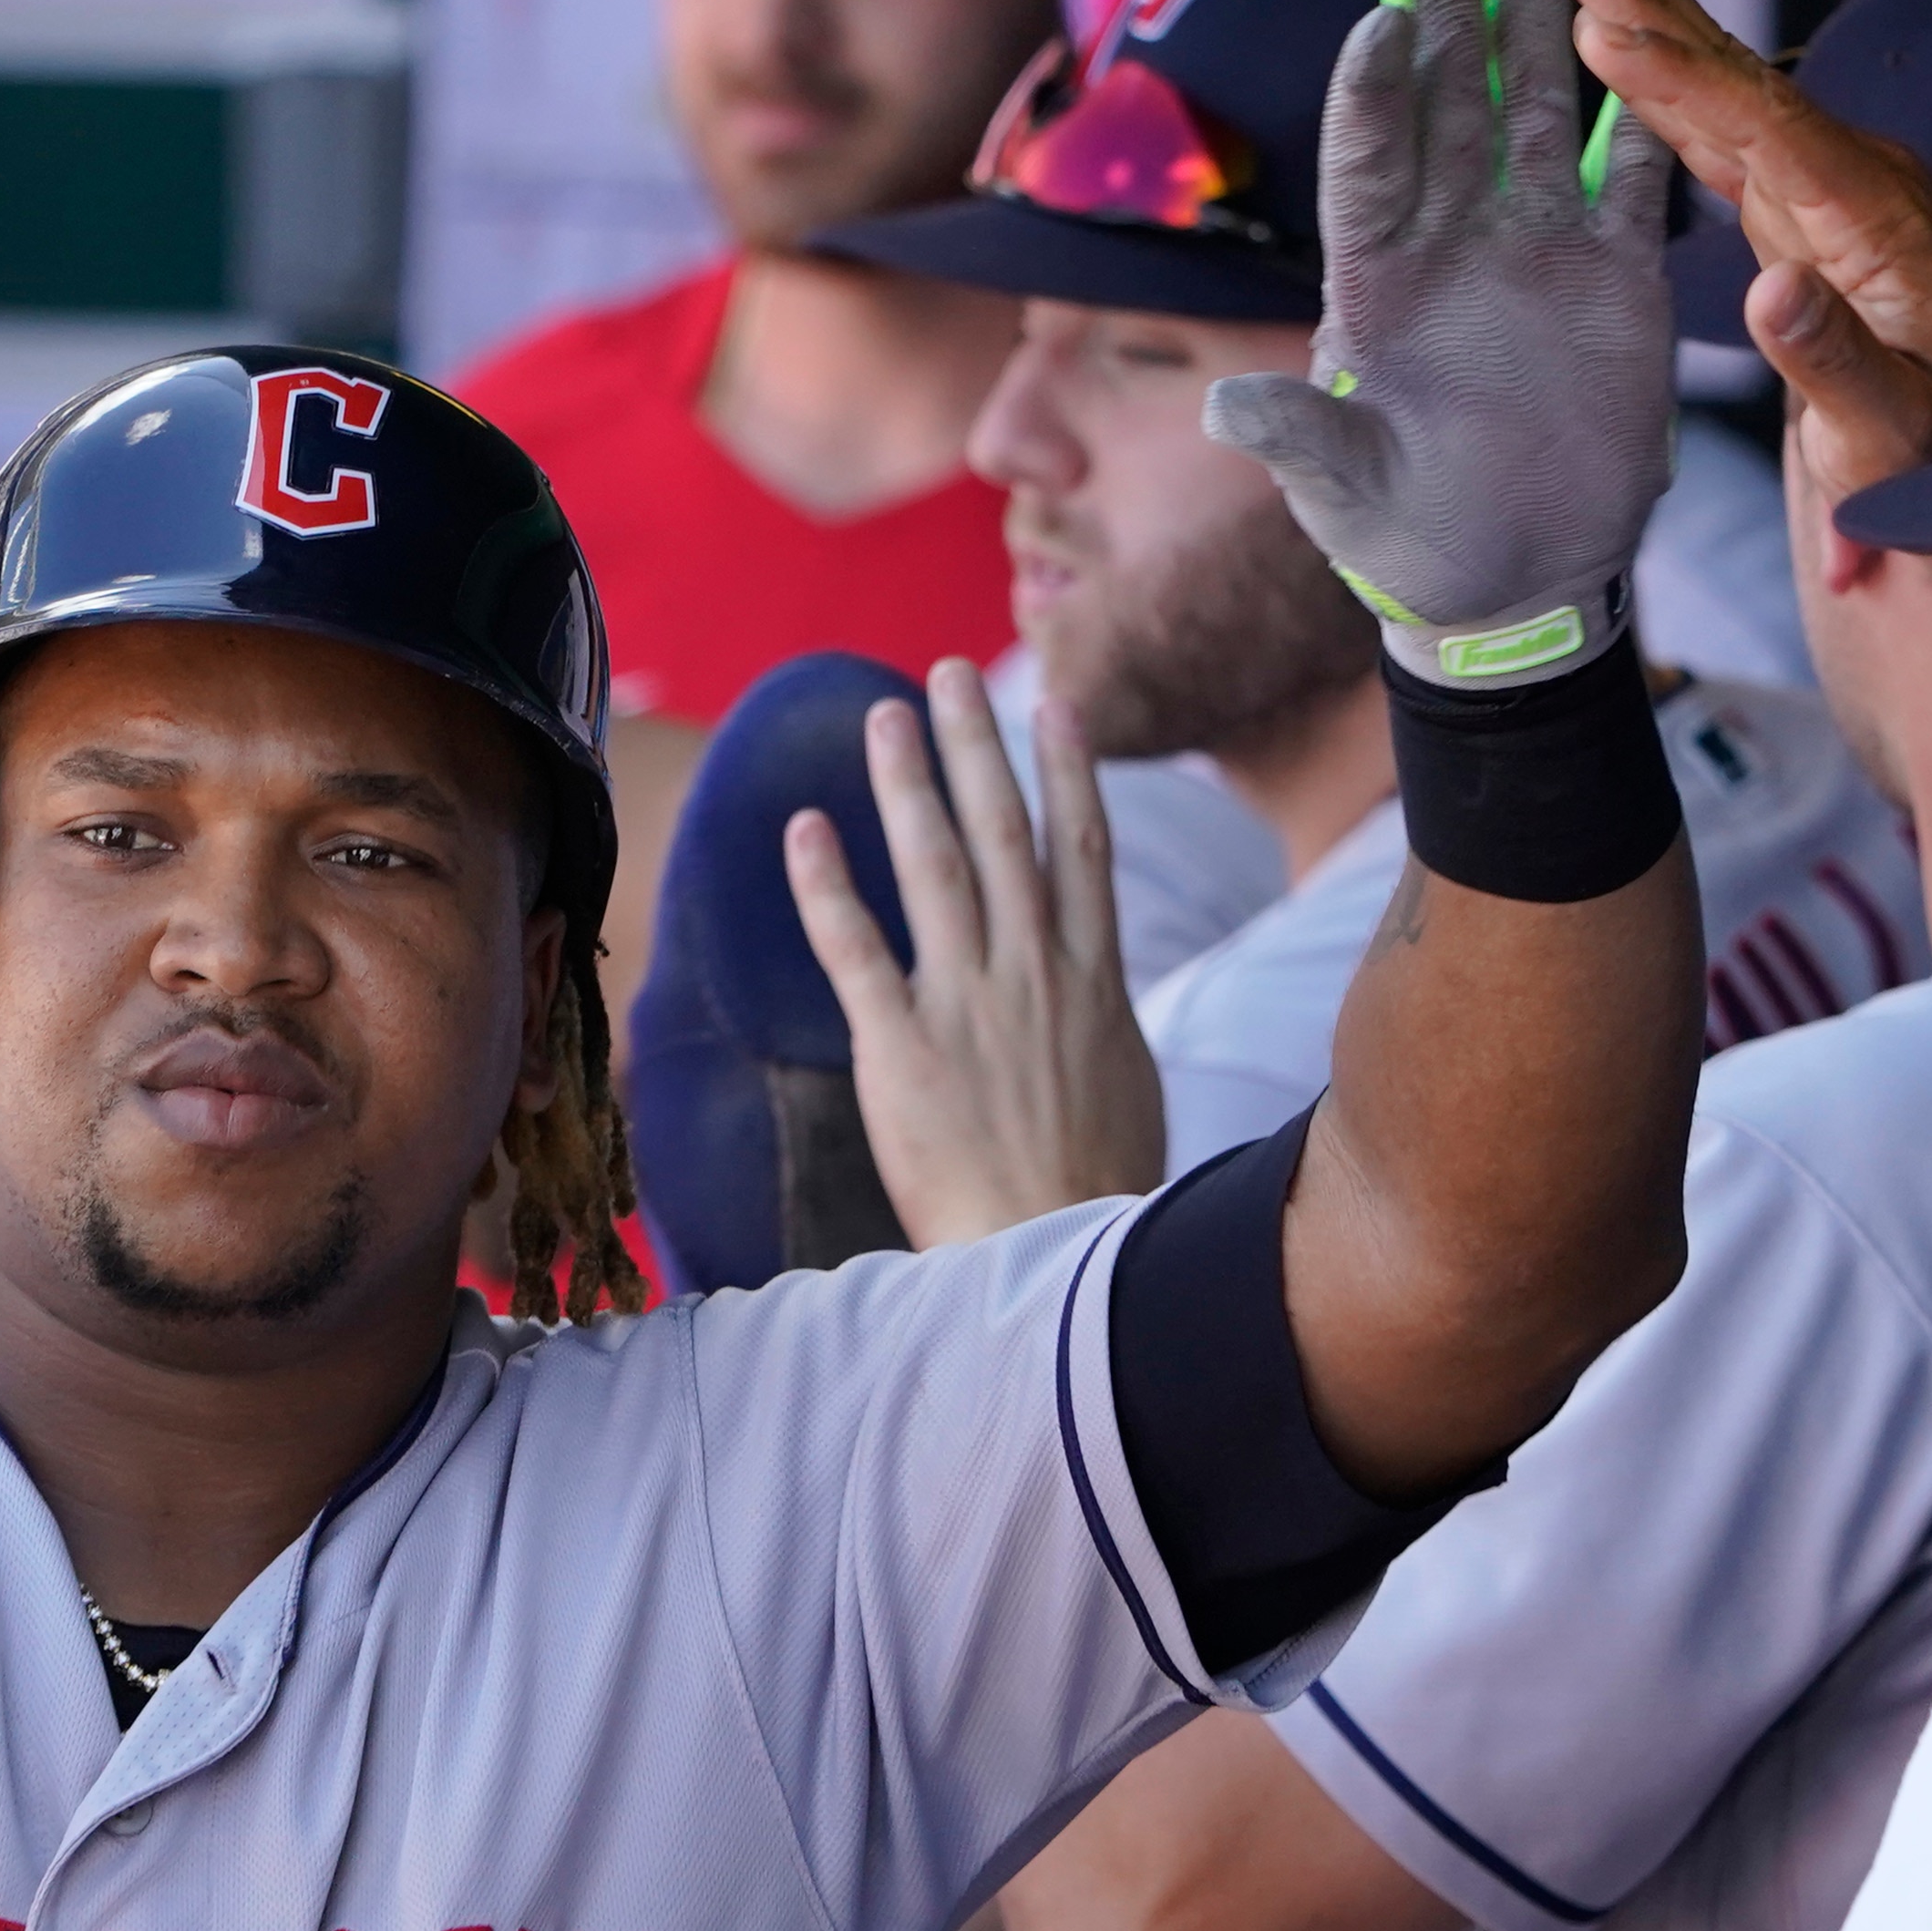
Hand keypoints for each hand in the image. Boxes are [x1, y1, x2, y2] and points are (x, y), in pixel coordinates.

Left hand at [792, 660, 1159, 1247]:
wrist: (1059, 1256)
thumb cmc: (1097, 1194)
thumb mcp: (1126, 1091)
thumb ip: (1102, 1033)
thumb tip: (1098, 1013)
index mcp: (1092, 983)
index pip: (1081, 851)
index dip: (1067, 772)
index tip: (1057, 707)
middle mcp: (1033, 974)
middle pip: (1003, 832)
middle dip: (976, 746)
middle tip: (947, 675)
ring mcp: (968, 1005)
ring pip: (936, 866)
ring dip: (909, 782)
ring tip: (886, 715)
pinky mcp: (903, 1048)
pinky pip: (857, 949)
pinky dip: (829, 885)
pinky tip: (806, 828)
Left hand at [1208, 0, 1676, 687]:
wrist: (1507, 580)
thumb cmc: (1403, 543)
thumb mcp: (1343, 498)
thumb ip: (1301, 443)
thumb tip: (1225, 411)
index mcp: (1375, 285)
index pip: (1367, 164)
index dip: (1374, 91)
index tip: (1383, 14)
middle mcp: (1452, 245)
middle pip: (1452, 99)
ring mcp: (1534, 249)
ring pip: (1538, 107)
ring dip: (1543, 17)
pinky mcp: (1612, 277)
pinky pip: (1633, 172)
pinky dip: (1644, 108)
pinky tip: (1651, 27)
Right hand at [1555, 0, 1931, 602]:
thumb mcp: (1897, 438)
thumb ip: (1837, 366)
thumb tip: (1771, 293)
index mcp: (1879, 222)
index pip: (1767, 130)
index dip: (1679, 79)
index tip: (1601, 27)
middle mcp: (1859, 182)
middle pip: (1741, 75)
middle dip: (1655, 2)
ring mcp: (1834, 190)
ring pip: (1727, 90)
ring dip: (1653, 22)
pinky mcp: (1806, 213)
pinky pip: (1727, 131)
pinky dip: (1669, 85)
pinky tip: (1625, 50)